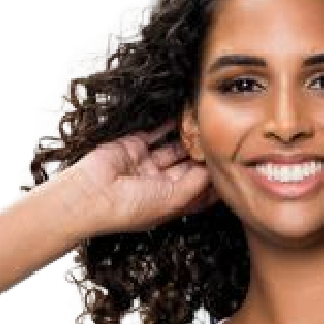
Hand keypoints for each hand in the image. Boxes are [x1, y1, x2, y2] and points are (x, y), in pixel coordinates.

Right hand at [57, 120, 220, 237]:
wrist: (93, 195)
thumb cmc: (129, 208)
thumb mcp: (172, 200)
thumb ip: (196, 185)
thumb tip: (213, 170)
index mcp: (170, 203)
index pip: (198, 192)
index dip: (214, 182)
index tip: (231, 168)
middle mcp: (160, 185)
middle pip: (188, 168)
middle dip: (203, 156)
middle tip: (221, 141)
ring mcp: (146, 165)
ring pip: (173, 149)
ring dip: (187, 138)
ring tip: (205, 126)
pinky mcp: (134, 147)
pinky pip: (154, 133)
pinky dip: (167, 125)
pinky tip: (182, 116)